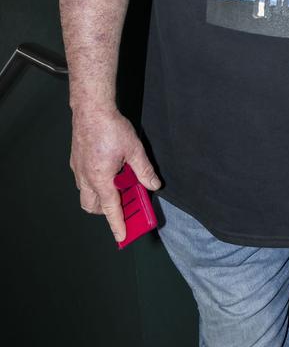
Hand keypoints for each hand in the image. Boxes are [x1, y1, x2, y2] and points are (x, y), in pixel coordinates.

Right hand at [70, 107, 160, 241]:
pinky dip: (94, 183)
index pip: (110, 209)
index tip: (121, 237)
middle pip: (93, 206)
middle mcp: (86, 178)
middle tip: (123, 204)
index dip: (117, 224)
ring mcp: (78, 170)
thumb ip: (144, 170)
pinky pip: (83, 181)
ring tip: (117, 186)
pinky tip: (107, 171)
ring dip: (99, 197)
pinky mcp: (76, 161)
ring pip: (86, 194)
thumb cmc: (111, 128)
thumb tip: (154, 185)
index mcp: (101, 179)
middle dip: (106, 211)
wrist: (91, 109)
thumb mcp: (134, 149)